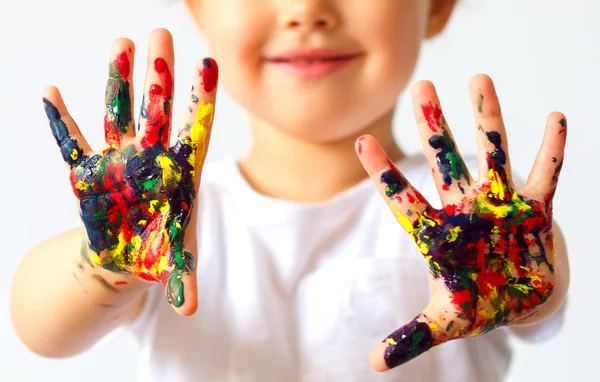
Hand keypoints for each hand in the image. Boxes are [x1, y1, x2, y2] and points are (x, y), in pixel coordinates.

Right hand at [42, 29, 217, 314]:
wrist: (129, 254)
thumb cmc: (159, 250)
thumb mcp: (174, 262)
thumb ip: (182, 280)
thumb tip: (188, 309)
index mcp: (180, 174)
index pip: (194, 129)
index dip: (201, 99)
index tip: (207, 63)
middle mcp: (149, 159)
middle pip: (156, 109)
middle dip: (158, 73)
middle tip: (161, 32)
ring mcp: (119, 161)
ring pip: (118, 113)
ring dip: (118, 81)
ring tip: (120, 43)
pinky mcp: (90, 173)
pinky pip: (72, 143)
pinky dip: (61, 122)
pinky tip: (52, 93)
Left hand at [356, 74, 565, 370]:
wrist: (516, 296)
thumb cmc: (477, 302)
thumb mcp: (445, 323)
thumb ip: (410, 337)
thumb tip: (370, 365)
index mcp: (439, 234)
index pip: (405, 200)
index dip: (385, 173)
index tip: (362, 143)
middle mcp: (466, 209)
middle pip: (444, 160)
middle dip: (433, 126)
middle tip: (420, 87)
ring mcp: (500, 204)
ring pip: (492, 153)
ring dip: (487, 118)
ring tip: (479, 77)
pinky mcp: (535, 208)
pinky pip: (546, 173)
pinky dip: (552, 149)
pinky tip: (556, 116)